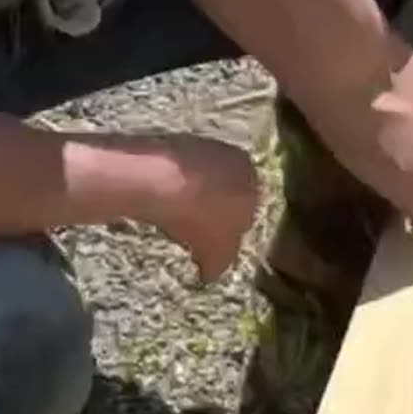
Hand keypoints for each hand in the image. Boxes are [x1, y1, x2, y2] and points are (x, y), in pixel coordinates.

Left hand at [141, 135, 262, 282]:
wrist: (157, 181)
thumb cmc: (198, 219)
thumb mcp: (216, 252)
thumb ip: (221, 264)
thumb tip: (211, 272)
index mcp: (255, 186)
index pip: (249, 215)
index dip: (230, 235)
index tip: (212, 247)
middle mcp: (238, 162)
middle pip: (228, 194)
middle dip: (213, 213)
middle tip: (192, 234)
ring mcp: (208, 147)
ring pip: (204, 180)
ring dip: (193, 198)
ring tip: (173, 219)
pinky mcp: (178, 140)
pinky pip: (180, 170)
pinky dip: (173, 184)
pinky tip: (159, 200)